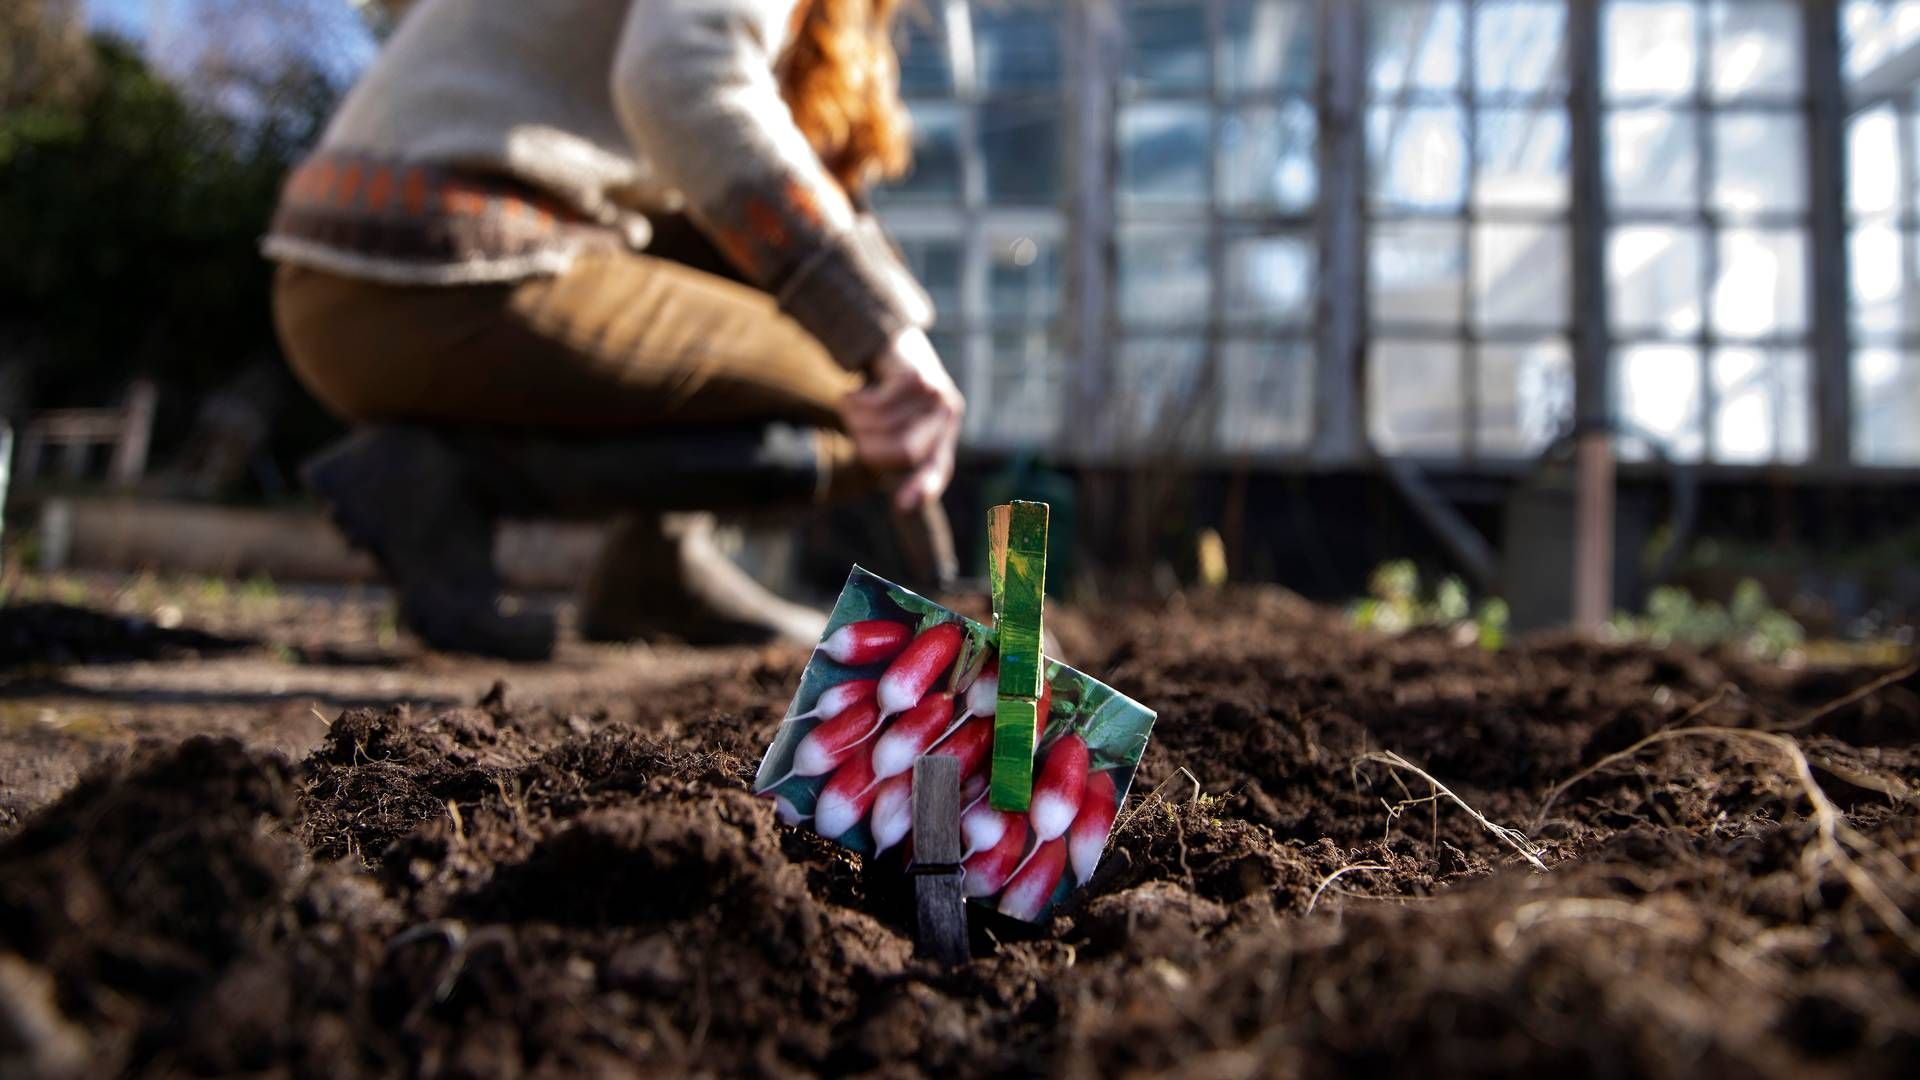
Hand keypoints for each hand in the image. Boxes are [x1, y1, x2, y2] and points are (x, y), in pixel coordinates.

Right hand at [840, 328, 964, 512]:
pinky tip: (852, 391)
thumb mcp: (891, 424)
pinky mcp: (918, 376)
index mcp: (943, 433)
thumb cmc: (883, 389)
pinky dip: (855, 402)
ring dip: (855, 419)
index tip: (902, 506)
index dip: (923, 488)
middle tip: (853, 429)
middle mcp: (947, 414)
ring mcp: (936, 394)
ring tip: (851, 405)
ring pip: (886, 428)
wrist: (884, 337)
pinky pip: (878, 405)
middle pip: (905, 454)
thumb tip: (906, 507)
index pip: (938, 468)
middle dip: (868, 446)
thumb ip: (896, 455)